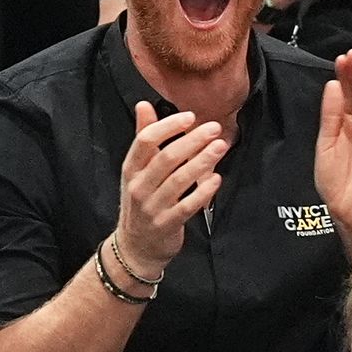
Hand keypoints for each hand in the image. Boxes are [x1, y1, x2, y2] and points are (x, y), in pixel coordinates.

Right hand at [116, 103, 225, 276]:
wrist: (136, 247)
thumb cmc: (141, 200)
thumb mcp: (136, 170)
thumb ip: (143, 137)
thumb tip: (143, 104)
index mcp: (130, 168)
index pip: (145, 141)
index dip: (168, 126)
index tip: (190, 117)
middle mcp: (138, 186)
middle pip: (166, 158)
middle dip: (192, 140)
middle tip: (215, 128)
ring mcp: (152, 207)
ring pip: (179, 180)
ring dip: (202, 161)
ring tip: (221, 147)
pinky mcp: (167, 225)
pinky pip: (188, 206)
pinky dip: (203, 191)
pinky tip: (216, 179)